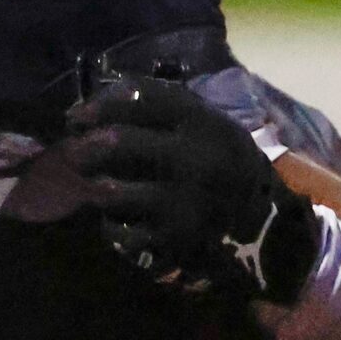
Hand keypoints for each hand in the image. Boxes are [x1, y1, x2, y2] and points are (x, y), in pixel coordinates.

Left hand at [61, 77, 319, 300]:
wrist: (265, 227)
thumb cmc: (224, 165)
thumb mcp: (209, 125)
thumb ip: (163, 108)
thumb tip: (96, 100)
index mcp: (203, 123)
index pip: (139, 98)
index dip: (98, 105)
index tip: (76, 117)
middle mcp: (194, 159)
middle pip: (118, 142)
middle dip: (85, 148)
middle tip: (75, 155)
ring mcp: (184, 203)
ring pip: (111, 191)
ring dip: (95, 189)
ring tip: (97, 189)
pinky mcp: (175, 241)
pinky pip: (120, 233)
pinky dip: (112, 227)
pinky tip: (119, 222)